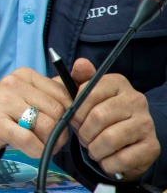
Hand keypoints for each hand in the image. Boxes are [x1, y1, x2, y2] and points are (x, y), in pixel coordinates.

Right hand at [0, 67, 71, 161]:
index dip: (69, 115)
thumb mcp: (25, 97)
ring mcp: (2, 101)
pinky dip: (37, 151)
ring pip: (47, 126)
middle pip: (57, 111)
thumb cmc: (1, 115)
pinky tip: (31, 150)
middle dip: (60, 132)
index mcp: (24, 74)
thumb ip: (53, 91)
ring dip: (49, 144)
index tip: (60, 125)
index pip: (64, 94)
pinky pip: (30, 141)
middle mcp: (13, 83)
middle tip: (50, 140)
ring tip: (40, 145)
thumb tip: (86, 79)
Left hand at [68, 58, 159, 181]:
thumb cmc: (99, 114)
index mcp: (117, 83)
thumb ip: (79, 79)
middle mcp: (136, 100)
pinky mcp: (152, 146)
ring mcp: (147, 123)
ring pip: (110, 138)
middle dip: (84, 133)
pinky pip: (123, 158)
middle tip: (83, 139)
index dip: (76, 111)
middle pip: (99, 117)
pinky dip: (108, 163)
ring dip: (95, 149)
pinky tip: (107, 160)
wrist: (126, 141)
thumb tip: (80, 63)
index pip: (89, 92)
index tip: (74, 120)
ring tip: (93, 149)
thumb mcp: (85, 95)